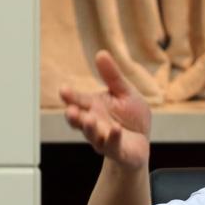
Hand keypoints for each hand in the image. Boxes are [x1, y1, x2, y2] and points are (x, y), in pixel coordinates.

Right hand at [60, 50, 151, 169]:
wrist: (140, 143)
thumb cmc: (130, 117)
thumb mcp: (124, 92)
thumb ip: (113, 76)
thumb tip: (101, 53)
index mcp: (93, 107)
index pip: (78, 101)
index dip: (70, 97)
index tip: (64, 90)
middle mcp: (94, 124)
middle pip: (79, 121)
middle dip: (74, 116)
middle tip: (71, 110)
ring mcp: (104, 139)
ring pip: (92, 135)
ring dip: (90, 128)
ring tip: (89, 120)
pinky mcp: (117, 151)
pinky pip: (112, 146)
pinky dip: (113, 138)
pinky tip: (115, 130)